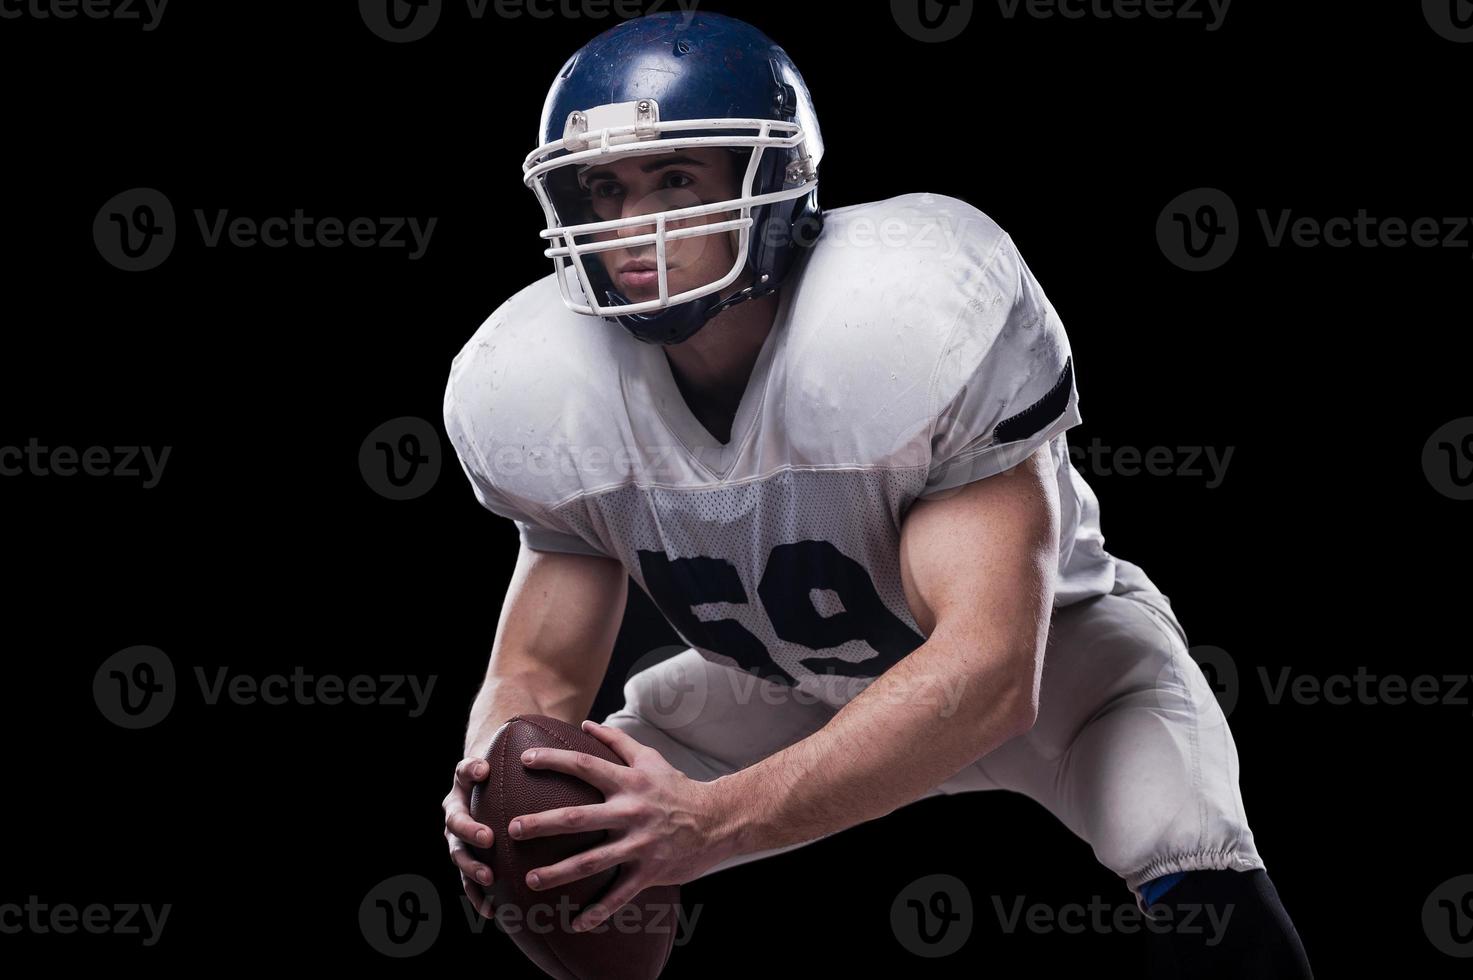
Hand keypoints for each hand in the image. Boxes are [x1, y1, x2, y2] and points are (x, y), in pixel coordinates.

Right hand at [442, 755, 495, 918]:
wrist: (487, 789)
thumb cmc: (502, 774)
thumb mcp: (505, 763)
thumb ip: (511, 759)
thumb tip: (506, 758)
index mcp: (463, 784)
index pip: (463, 773)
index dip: (471, 770)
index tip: (484, 770)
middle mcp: (456, 813)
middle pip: (456, 823)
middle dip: (470, 832)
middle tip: (488, 838)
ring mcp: (459, 839)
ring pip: (460, 855)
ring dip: (472, 868)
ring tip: (489, 877)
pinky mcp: (469, 860)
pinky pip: (470, 881)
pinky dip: (479, 897)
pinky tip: (493, 911)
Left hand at [511, 720, 738, 932]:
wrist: (718, 820)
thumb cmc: (677, 788)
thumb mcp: (650, 759)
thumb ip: (616, 741)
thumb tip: (586, 724)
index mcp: (628, 782)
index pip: (585, 766)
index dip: (554, 761)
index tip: (524, 760)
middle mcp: (631, 811)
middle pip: (579, 817)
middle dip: (543, 824)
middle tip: (513, 829)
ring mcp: (640, 844)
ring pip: (592, 861)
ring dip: (559, 872)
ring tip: (531, 880)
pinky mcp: (650, 871)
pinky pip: (620, 895)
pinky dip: (598, 912)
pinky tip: (575, 924)